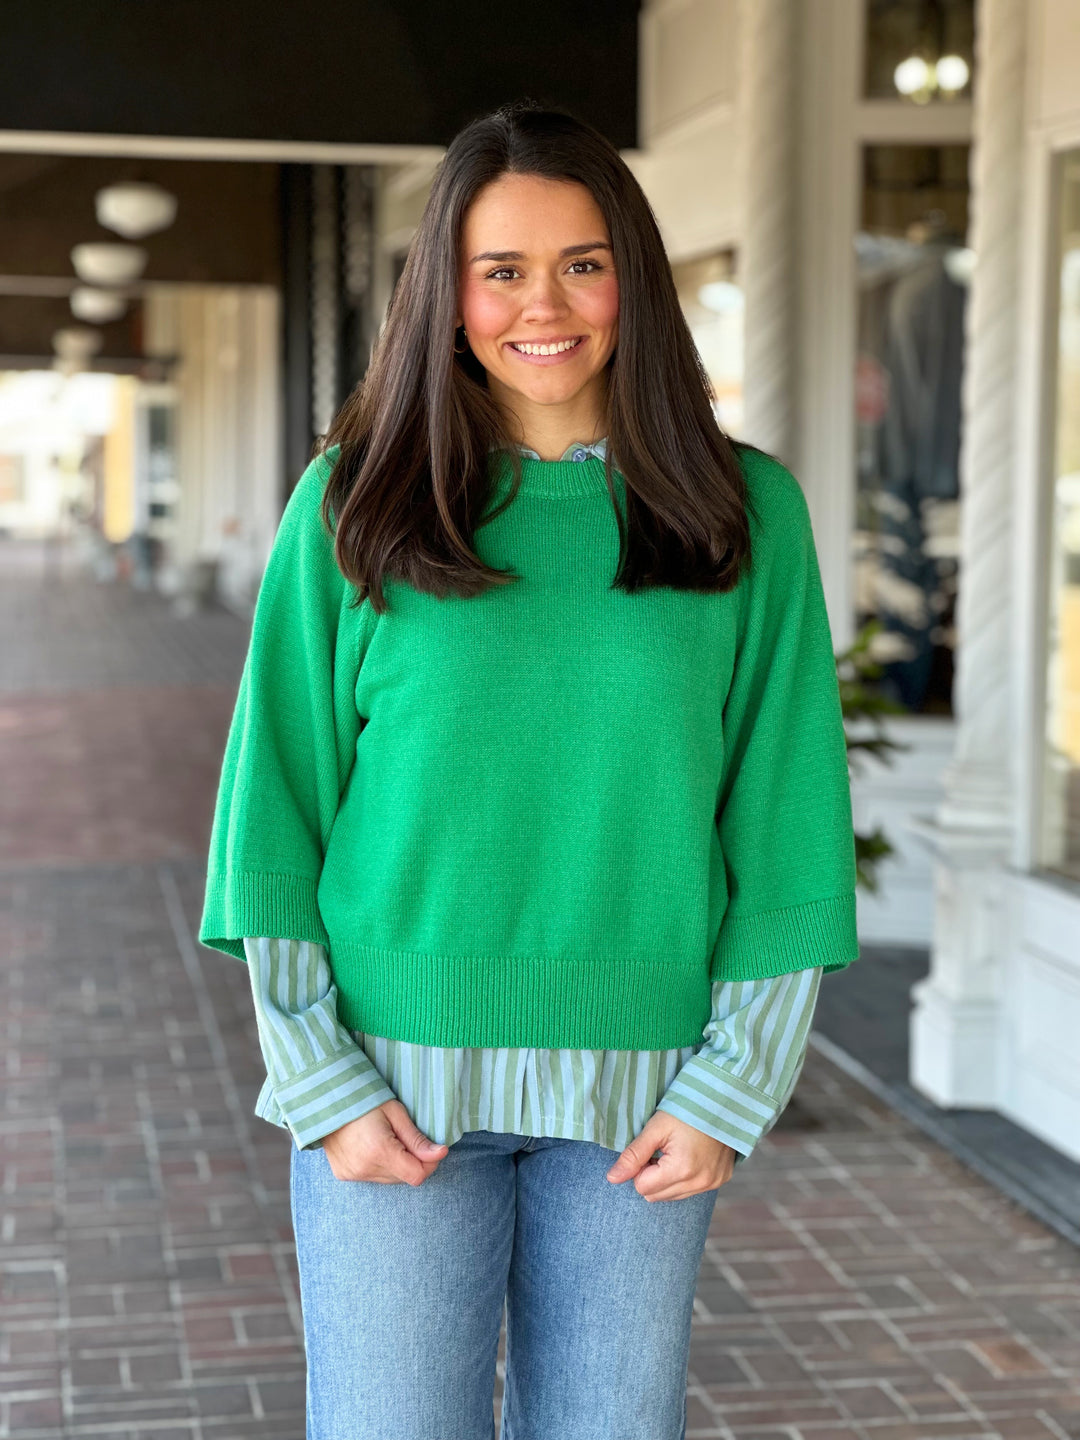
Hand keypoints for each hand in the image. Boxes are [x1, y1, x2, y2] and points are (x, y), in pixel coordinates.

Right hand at [321, 1099, 447, 1183]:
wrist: (326, 1100)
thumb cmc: (364, 1100)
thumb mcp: (395, 1113)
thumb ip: (417, 1139)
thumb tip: (441, 1154)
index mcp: (379, 1150)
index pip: (417, 1175)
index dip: (429, 1163)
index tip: (431, 1148)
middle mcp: (364, 1168)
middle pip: (404, 1178)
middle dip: (412, 1161)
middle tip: (404, 1136)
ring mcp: (352, 1174)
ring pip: (390, 1179)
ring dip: (396, 1164)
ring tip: (385, 1139)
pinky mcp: (344, 1175)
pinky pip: (373, 1177)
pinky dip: (379, 1166)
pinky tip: (371, 1146)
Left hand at [605, 1110, 736, 1200]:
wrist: (723, 1099)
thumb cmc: (687, 1110)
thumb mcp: (656, 1128)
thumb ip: (633, 1155)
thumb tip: (612, 1179)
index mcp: (681, 1170)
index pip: (642, 1187)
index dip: (640, 1167)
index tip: (650, 1148)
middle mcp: (699, 1183)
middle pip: (655, 1196)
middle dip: (652, 1175)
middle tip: (661, 1149)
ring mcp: (712, 1183)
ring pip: (672, 1196)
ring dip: (667, 1178)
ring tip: (676, 1151)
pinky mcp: (720, 1180)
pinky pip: (691, 1190)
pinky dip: (685, 1177)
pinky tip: (690, 1155)